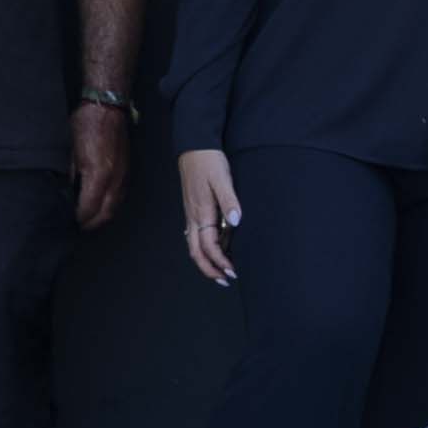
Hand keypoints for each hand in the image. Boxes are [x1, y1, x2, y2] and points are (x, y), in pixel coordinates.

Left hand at [70, 101, 132, 233]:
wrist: (108, 106)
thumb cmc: (86, 123)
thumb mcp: (70, 151)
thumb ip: (71, 176)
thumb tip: (67, 194)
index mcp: (98, 174)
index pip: (88, 209)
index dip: (78, 219)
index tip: (69, 222)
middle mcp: (114, 179)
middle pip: (105, 214)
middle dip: (91, 224)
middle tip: (77, 227)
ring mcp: (123, 175)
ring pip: (115, 207)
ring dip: (102, 217)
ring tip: (88, 220)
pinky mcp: (127, 171)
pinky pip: (120, 196)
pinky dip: (110, 206)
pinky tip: (100, 205)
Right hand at [179, 149, 243, 287]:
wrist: (194, 146)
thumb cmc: (208, 161)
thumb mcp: (222, 179)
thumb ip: (229, 201)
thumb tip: (235, 222)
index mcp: (200, 213)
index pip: (209, 247)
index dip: (221, 262)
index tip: (234, 272)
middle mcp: (193, 218)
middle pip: (196, 253)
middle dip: (210, 270)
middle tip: (225, 280)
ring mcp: (191, 214)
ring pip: (195, 246)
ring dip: (207, 261)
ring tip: (221, 270)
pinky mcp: (193, 209)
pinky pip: (196, 236)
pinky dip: (205, 248)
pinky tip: (216, 248)